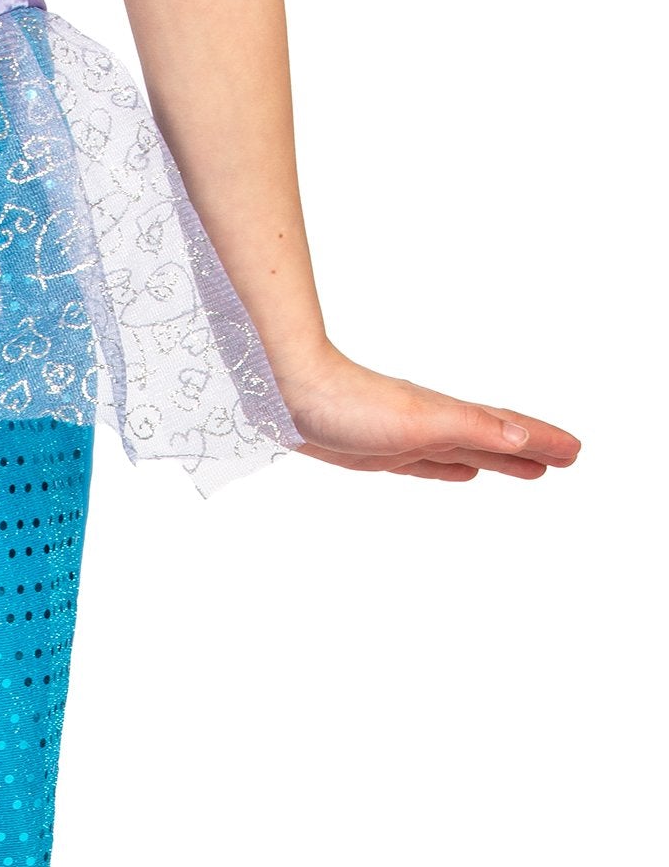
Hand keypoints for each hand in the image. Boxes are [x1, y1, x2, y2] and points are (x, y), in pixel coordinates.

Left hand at [279, 347, 579, 481]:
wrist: (290, 394)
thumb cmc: (351, 405)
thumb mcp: (423, 422)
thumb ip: (473, 428)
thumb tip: (525, 438)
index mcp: (450, 419)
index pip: (509, 430)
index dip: (543, 440)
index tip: (576, 451)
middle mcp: (434, 425)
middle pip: (495, 439)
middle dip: (531, 450)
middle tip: (566, 459)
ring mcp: (406, 437)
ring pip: (465, 450)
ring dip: (497, 459)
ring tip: (526, 468)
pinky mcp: (377, 450)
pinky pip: (426, 462)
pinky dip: (449, 468)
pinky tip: (457, 472)